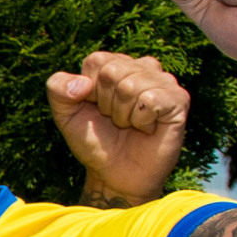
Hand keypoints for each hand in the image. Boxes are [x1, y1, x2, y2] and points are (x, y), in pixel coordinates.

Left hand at [48, 50, 190, 204]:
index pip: (96, 61)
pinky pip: (150, 100)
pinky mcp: (179, 99)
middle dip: (106, 103)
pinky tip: (146, 129)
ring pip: (130, 86)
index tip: (96, 109)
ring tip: (130, 125)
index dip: (88, 91)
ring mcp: (164, 81)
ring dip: (123, 115)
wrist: (114, 175)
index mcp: (117, 64)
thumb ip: (57, 88)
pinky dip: (141, 121)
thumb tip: (82, 83)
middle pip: (112, 72)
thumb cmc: (94, 141)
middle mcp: (143, 67)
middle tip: (115, 120)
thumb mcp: (65, 114)